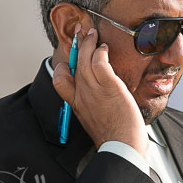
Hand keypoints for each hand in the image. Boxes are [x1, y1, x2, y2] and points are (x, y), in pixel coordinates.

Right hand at [52, 27, 147, 156]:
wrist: (122, 148)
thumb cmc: (115, 138)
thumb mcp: (96, 121)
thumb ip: (95, 107)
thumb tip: (102, 99)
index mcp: (76, 105)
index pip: (60, 81)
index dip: (62, 67)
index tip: (69, 59)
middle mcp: (82, 96)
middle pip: (74, 64)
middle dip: (77, 45)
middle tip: (82, 34)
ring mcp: (94, 91)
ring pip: (85, 59)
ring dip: (88, 43)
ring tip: (93, 34)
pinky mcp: (109, 88)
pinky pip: (99, 63)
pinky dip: (100, 52)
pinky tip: (104, 48)